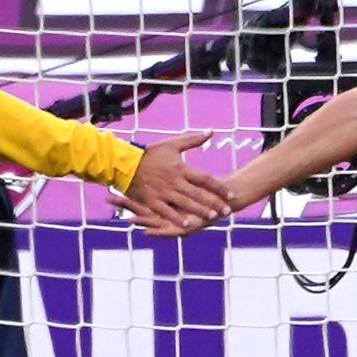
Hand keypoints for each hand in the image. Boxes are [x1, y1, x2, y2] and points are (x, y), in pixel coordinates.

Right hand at [116, 131, 231, 235]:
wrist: (125, 163)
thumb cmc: (150, 154)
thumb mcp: (172, 144)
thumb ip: (193, 139)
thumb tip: (211, 131)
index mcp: (180, 168)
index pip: (205, 179)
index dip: (219, 188)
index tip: (231, 195)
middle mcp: (174, 181)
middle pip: (198, 194)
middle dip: (214, 203)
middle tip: (227, 211)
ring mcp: (163, 192)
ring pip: (185, 204)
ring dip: (199, 211)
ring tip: (212, 217)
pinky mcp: (152, 201)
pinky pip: (166, 211)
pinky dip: (176, 218)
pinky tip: (186, 224)